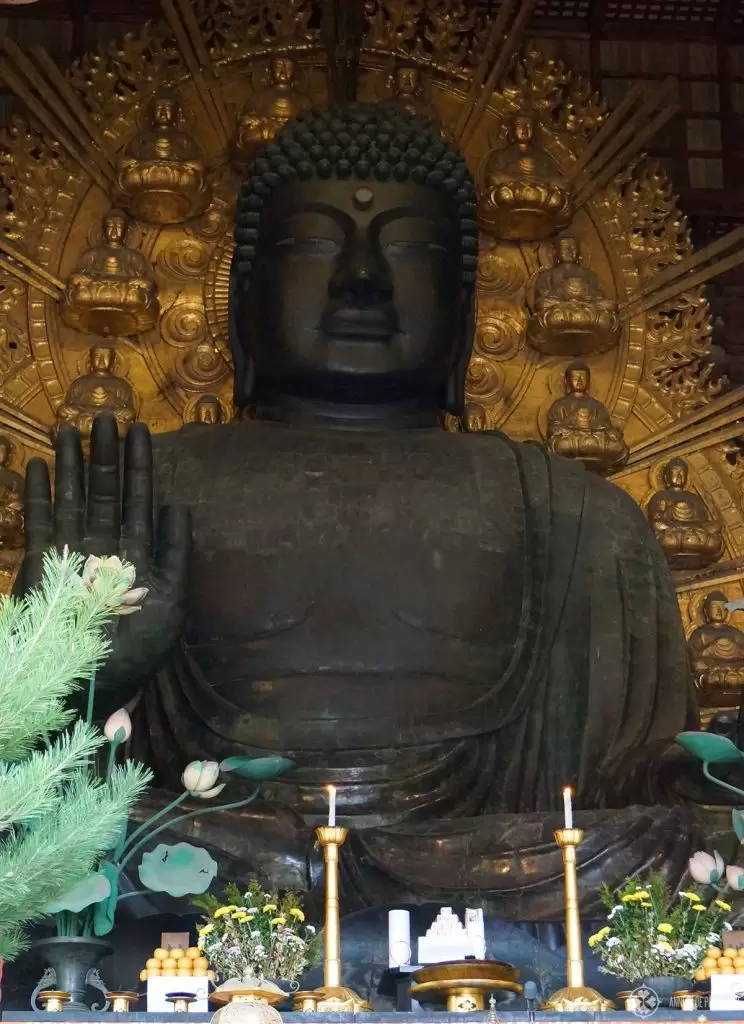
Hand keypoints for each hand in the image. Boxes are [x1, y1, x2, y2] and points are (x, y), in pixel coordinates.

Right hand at [16, 413, 189, 710]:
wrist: (88, 688)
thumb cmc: (136, 653)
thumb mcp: (171, 603)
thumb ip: (175, 552)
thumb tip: (178, 504)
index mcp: (138, 555)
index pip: (140, 499)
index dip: (140, 465)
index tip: (142, 430)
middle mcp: (104, 548)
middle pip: (104, 491)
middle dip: (104, 454)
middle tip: (104, 413)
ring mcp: (71, 554)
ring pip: (70, 499)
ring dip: (70, 464)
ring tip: (67, 426)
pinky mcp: (42, 567)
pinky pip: (40, 523)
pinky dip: (38, 495)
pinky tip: (39, 465)